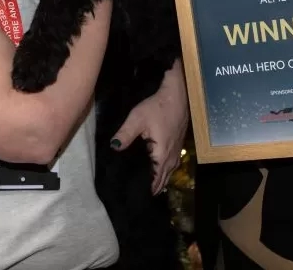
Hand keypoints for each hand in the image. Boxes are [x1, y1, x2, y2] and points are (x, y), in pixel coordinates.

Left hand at [110, 59, 188, 193]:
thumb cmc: (157, 107)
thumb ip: (125, 134)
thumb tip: (113, 148)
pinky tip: (158, 172)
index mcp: (161, 155)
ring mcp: (176, 153)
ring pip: (168, 174)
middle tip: (137, 196)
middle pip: (162, 180)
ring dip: (159, 182)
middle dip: (151, 189)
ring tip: (147, 189)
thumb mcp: (137, 118)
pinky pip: (171, 167)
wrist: (178, 95)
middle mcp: (171, 159)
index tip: (134, 197)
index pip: (153, 180)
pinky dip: (164, 173)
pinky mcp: (178, 146)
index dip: (144, 189)